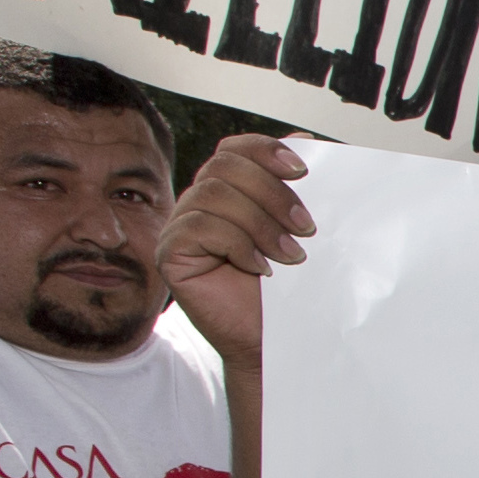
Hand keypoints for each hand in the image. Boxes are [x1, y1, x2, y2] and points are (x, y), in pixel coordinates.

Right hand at [159, 136, 313, 366]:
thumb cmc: (293, 287)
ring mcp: (181, 226)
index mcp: (231, 188)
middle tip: (308, 229)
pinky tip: (262, 269)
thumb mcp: (301, 230)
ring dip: (261, 224)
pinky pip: (199, 227)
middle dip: (273, 193)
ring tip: (293, 257)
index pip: (236, 148)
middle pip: (225, 166)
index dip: (266, 150)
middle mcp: (201, 201)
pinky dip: (238, 244)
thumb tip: (305, 138)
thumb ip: (300, 187)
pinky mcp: (170, 253)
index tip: (304, 170)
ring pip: (214, 194)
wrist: (278, 339)